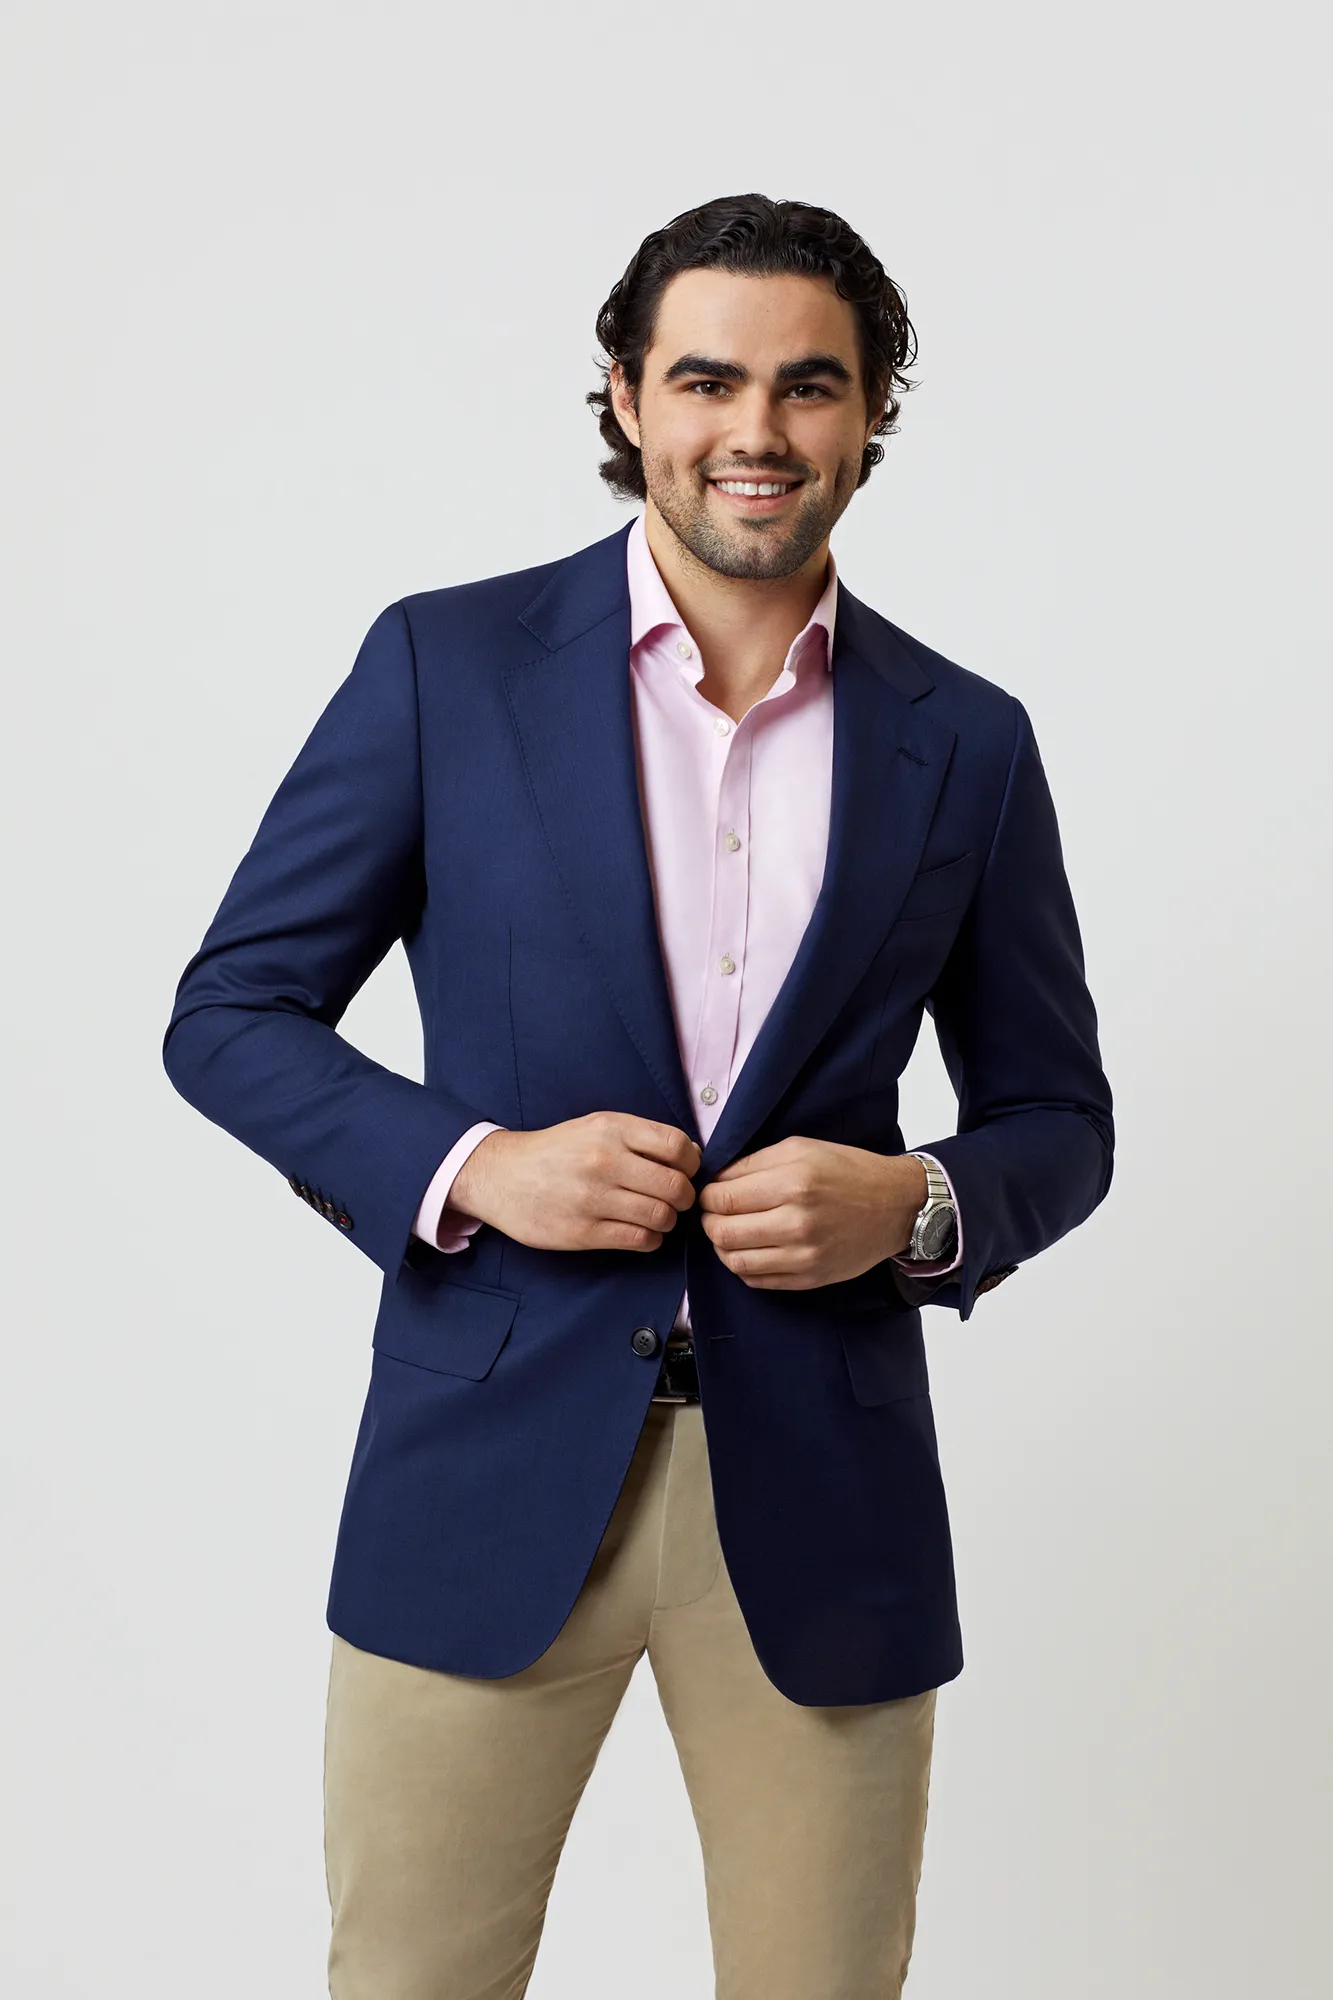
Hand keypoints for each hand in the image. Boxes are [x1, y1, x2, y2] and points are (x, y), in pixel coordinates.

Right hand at [447, 1112, 700, 1253]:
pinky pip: (639, 1239)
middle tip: (674, 1199)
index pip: (677, 1147)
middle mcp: (604, 1161)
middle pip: (675, 1186)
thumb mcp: (595, 1127)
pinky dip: (650, 1238)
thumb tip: (690, 1154)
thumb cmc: (556, 1151)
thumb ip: (639, 1136)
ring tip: (656, 1216)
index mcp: (611, 1129)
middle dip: (683, 1197)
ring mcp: (593, 1198)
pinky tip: (640, 1231)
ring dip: (667, 1220)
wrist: (501, 1176)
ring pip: (661, 1216)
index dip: (691, 1163)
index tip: (684, 1170)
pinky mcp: (583, 1232)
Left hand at [699, 1138, 927, 1290]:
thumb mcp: (800, 1148)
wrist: (895, 1206)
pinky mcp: (810, 1278)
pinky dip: (744, 1267)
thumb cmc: (848, 1171)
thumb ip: (753, 1163)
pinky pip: (758, 1281)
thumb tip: (716, 1181)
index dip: (706, 1197)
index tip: (710, 1194)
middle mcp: (797, 1223)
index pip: (722, 1199)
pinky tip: (750, 1250)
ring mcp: (804, 1256)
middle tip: (714, 1214)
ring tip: (729, 1233)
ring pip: (736, 1261)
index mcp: (792, 1183)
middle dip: (709, 1222)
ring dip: (722, 1247)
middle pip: (723, 1233)